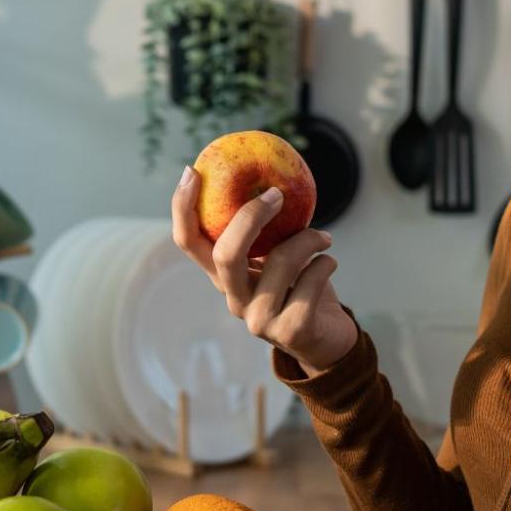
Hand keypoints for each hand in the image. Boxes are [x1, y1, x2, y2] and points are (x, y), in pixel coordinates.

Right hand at [169, 167, 357, 374]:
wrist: (328, 339)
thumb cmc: (301, 288)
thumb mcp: (278, 256)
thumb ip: (267, 231)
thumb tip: (266, 178)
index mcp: (224, 277)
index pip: (188, 243)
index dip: (182, 208)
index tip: (192, 172)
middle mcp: (234, 299)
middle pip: (225, 255)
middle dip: (250, 218)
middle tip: (277, 194)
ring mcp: (260, 319)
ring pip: (280, 262)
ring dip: (308, 240)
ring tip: (324, 238)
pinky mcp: (291, 331)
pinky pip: (309, 283)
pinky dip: (324, 265)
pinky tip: (329, 264)